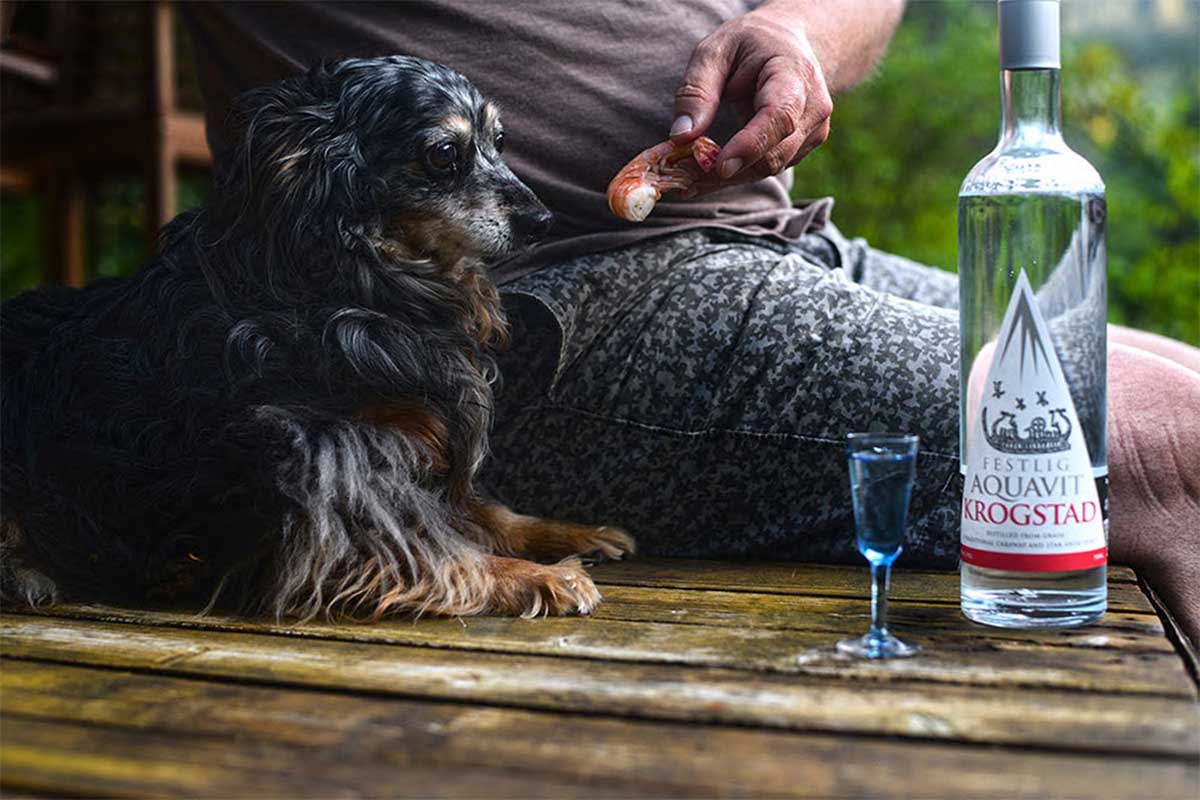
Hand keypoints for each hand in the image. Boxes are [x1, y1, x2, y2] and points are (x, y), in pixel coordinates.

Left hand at [669, 5, 832, 196]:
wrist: (789, 44)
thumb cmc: (750, 43)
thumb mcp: (715, 51)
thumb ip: (697, 91)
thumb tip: (681, 137)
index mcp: (795, 74)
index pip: (779, 116)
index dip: (750, 145)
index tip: (718, 166)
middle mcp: (813, 107)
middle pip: (773, 154)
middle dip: (727, 172)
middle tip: (683, 180)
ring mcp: (812, 132)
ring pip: (768, 168)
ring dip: (727, 178)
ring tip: (687, 179)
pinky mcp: (802, 148)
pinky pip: (767, 168)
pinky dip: (736, 174)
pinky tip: (707, 171)